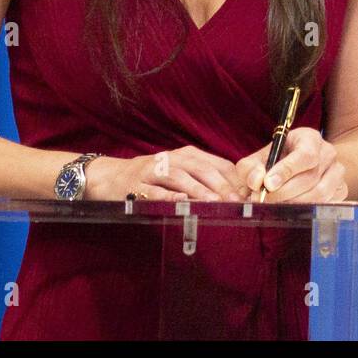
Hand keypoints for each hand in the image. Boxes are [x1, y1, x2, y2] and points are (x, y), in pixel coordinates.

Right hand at [84, 146, 247, 201]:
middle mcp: (173, 159)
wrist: (110, 176)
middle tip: (235, 201)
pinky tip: (180, 202)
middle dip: (220, 185)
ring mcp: (154, 170)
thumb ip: (204, 179)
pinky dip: (168, 196)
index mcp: (188, 155)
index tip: (247, 194)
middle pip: (201, 169)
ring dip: (198, 190)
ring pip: (180, 178)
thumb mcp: (180, 172)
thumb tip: (235, 195)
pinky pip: (154, 191)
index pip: (217, 164)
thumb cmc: (152, 176)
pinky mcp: (136, 184)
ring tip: (213, 202)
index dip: (234, 179)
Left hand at [236, 128, 347, 203]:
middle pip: (310, 178)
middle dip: (283, 192)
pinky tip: (290, 210)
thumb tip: (256, 181)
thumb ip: (250, 168)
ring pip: (319, 194)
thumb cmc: (278, 160)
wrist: (303, 165)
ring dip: (293, 203)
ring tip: (274, 205)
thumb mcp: (260, 158)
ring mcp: (338, 172)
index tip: (267, 184)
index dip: (286, 170)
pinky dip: (306, 210)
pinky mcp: (341, 190)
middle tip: (263, 200)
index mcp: (310, 138)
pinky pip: (326, 205)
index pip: (305, 155)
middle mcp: (328, 153)